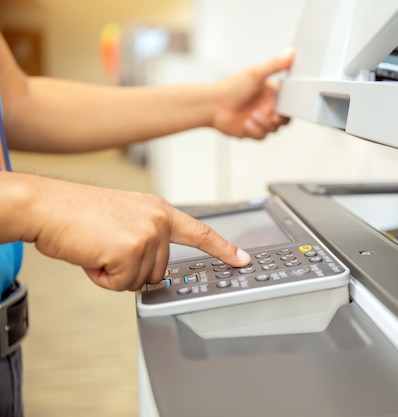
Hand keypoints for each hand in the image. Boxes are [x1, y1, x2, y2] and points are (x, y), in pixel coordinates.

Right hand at [19, 175, 250, 290]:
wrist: (48, 205)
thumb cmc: (78, 213)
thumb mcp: (124, 217)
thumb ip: (147, 238)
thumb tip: (153, 269)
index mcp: (159, 211)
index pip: (200, 232)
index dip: (223, 248)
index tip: (242, 259)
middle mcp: (159, 221)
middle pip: (160, 271)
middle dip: (131, 269)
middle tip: (107, 248)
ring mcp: (148, 235)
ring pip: (140, 281)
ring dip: (115, 273)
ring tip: (98, 248)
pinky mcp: (132, 250)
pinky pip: (121, 285)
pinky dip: (102, 278)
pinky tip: (92, 255)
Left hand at [210, 50, 294, 138]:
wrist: (212, 106)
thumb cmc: (230, 88)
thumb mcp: (256, 73)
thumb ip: (276, 65)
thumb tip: (291, 53)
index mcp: (271, 93)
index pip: (289, 103)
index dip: (288, 108)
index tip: (281, 107)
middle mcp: (267, 106)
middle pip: (284, 119)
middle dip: (277, 119)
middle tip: (270, 115)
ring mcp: (260, 120)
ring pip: (274, 129)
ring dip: (263, 124)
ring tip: (251, 116)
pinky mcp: (252, 131)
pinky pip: (262, 136)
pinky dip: (255, 131)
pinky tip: (245, 124)